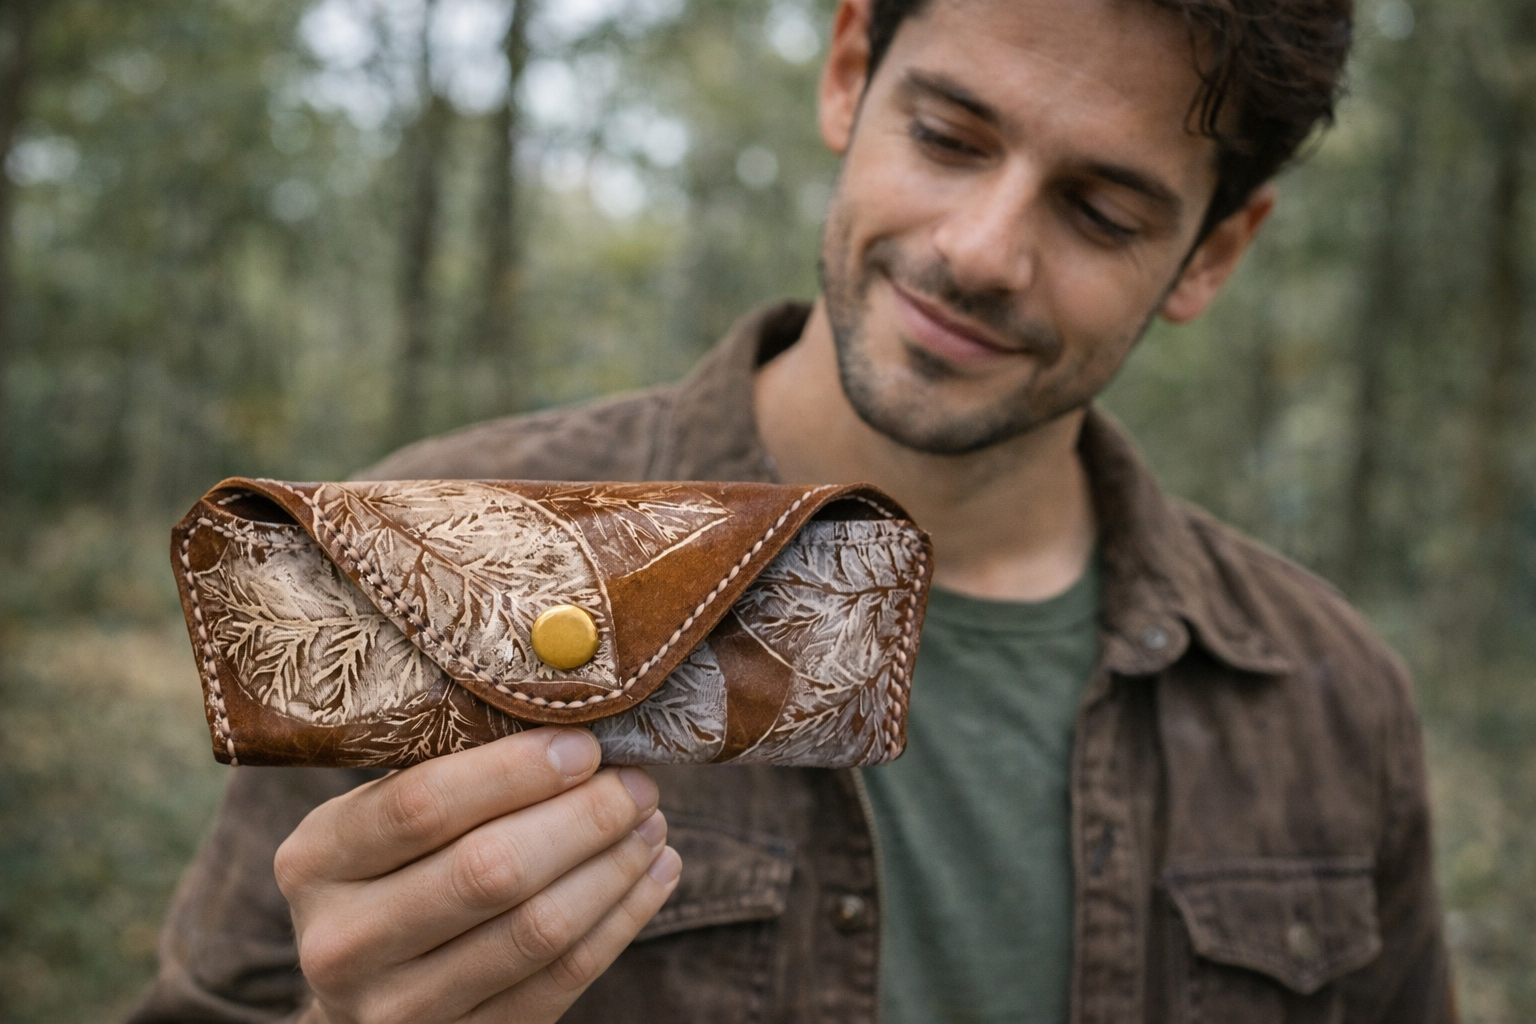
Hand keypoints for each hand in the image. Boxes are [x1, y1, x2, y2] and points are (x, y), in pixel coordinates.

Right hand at [274, 728, 679, 1023]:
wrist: (365, 986)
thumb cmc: (392, 869)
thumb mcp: (383, 815)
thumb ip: (454, 772)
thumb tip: (576, 722)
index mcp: (316, 859)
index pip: (423, 805)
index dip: (516, 772)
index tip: (585, 746)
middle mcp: (343, 941)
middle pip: (489, 871)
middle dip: (584, 820)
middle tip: (638, 784)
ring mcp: (397, 1009)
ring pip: (536, 930)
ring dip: (614, 869)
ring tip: (652, 825)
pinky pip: (561, 980)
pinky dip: (621, 921)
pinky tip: (654, 874)